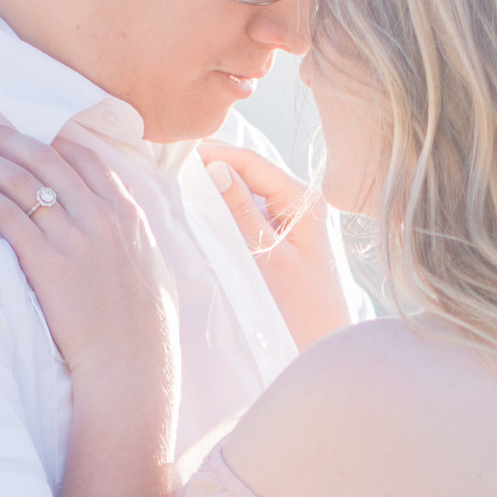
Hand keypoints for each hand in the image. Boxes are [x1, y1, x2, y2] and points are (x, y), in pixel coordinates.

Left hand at [0, 119, 178, 496]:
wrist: (131, 366)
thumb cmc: (143, 330)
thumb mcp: (152, 271)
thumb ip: (134, 238)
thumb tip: (122, 226)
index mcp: (127, 215)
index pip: (84, 160)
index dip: (50, 141)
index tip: (27, 135)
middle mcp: (100, 216)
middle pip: (45, 160)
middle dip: (6, 137)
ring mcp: (73, 236)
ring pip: (19, 180)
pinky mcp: (46, 261)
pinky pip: (4, 214)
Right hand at [197, 142, 350, 349]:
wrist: (324, 345)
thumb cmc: (303, 308)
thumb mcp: (269, 258)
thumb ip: (242, 213)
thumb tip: (216, 168)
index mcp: (303, 200)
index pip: (253, 162)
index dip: (216, 154)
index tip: (179, 152)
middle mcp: (300, 202)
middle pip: (250, 172)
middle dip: (215, 167)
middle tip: (173, 164)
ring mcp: (291, 219)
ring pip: (248, 192)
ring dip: (218, 189)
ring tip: (182, 184)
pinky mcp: (281, 237)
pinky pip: (250, 213)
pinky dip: (226, 210)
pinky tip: (203, 210)